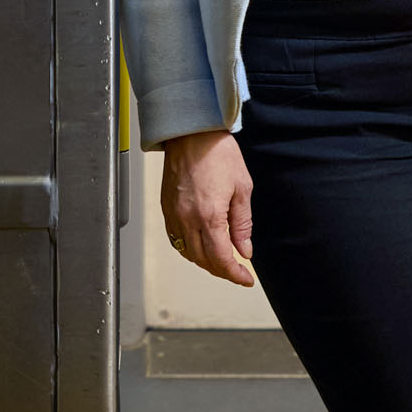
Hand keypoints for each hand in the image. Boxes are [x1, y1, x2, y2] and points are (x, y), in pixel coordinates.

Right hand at [159, 127, 257, 285]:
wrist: (191, 132)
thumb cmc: (217, 152)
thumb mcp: (242, 188)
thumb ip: (242, 223)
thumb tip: (244, 249)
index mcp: (209, 216)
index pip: (221, 259)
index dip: (235, 274)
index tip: (245, 278)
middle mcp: (188, 219)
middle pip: (203, 260)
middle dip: (221, 271)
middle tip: (237, 272)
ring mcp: (174, 215)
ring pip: (187, 253)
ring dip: (204, 262)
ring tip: (220, 261)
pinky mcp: (166, 208)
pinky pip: (174, 239)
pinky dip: (188, 250)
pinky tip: (198, 247)